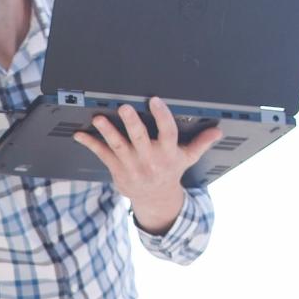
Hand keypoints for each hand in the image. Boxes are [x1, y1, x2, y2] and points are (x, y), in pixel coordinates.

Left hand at [73, 96, 221, 233]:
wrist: (154, 198)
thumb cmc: (169, 172)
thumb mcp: (187, 158)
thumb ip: (200, 142)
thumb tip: (218, 131)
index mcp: (167, 152)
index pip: (167, 132)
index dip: (161, 116)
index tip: (154, 101)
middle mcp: (148, 159)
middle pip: (139, 139)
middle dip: (132, 123)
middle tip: (125, 107)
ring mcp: (131, 165)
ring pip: (118, 146)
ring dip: (107, 132)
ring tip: (99, 119)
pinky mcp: (116, 169)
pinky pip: (102, 154)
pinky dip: (90, 144)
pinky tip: (80, 134)